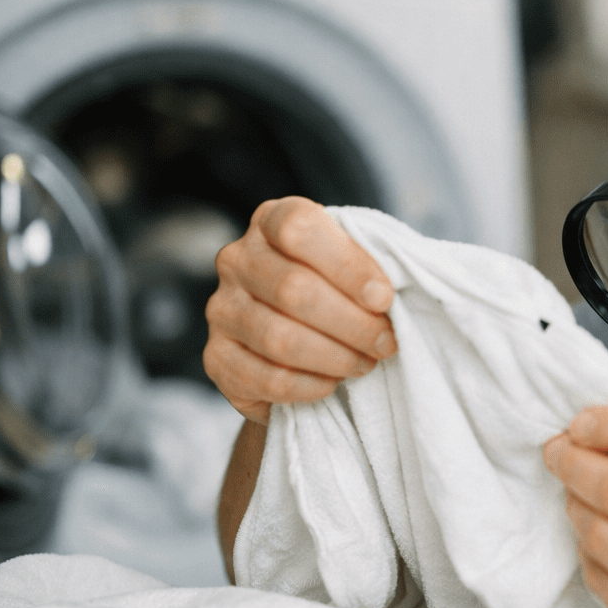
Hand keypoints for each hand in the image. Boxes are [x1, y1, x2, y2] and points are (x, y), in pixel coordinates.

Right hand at [203, 197, 397, 422]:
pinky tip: (334, 383)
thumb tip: (390, 294)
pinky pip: (268, 379)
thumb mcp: (355, 265)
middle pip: (293, 289)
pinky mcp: (217, 358)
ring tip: (366, 363)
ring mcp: (221, 309)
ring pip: (280, 338)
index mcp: (271, 221)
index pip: (299, 229)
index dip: (348, 266)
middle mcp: (237, 259)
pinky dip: (311, 386)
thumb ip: (372, 265)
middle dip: (354, 323)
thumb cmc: (339, 293)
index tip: (385, 298)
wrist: (298, 347)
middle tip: (387, 343)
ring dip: (336, 357)